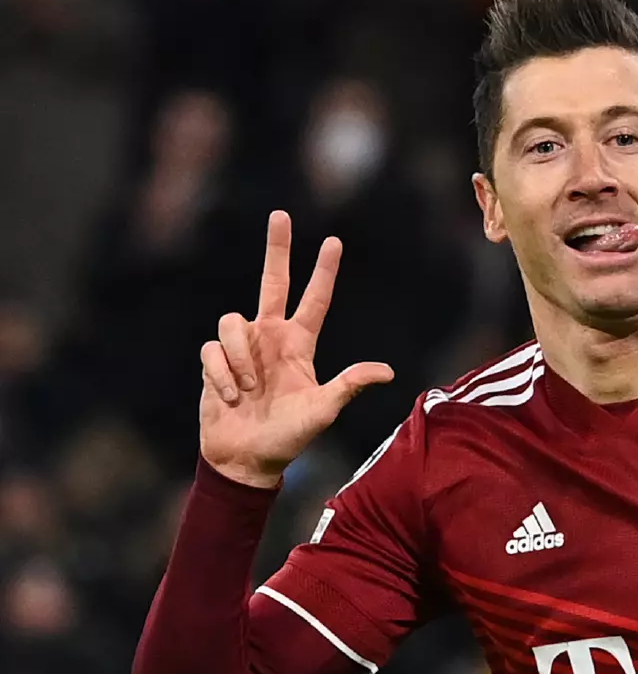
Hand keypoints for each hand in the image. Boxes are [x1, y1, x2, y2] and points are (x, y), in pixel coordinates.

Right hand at [199, 211, 393, 487]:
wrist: (247, 459)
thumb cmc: (289, 437)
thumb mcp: (323, 409)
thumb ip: (349, 386)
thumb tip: (388, 372)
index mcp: (300, 344)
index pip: (315, 300)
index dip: (324, 272)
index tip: (334, 241)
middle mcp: (271, 337)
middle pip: (272, 282)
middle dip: (276, 249)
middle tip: (281, 214)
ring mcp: (242, 348)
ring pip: (234, 321)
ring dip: (241, 356)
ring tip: (247, 389)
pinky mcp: (214, 361)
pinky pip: (214, 351)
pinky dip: (223, 375)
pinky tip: (231, 397)